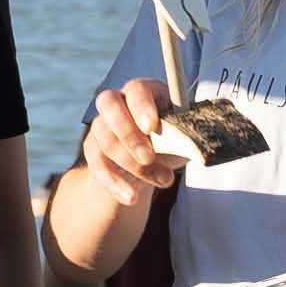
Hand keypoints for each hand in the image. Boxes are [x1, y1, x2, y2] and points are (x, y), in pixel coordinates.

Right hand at [75, 81, 181, 212]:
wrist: (151, 168)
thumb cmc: (174, 143)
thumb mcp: (184, 139)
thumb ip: (186, 134)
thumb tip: (192, 139)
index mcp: (145, 92)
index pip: (137, 89)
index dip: (142, 106)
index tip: (151, 127)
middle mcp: (118, 102)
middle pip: (109, 105)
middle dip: (128, 134)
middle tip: (148, 157)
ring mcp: (101, 124)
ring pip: (105, 139)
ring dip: (132, 164)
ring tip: (162, 180)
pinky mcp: (93, 149)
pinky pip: (97, 164)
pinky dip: (115, 183)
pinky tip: (131, 197)